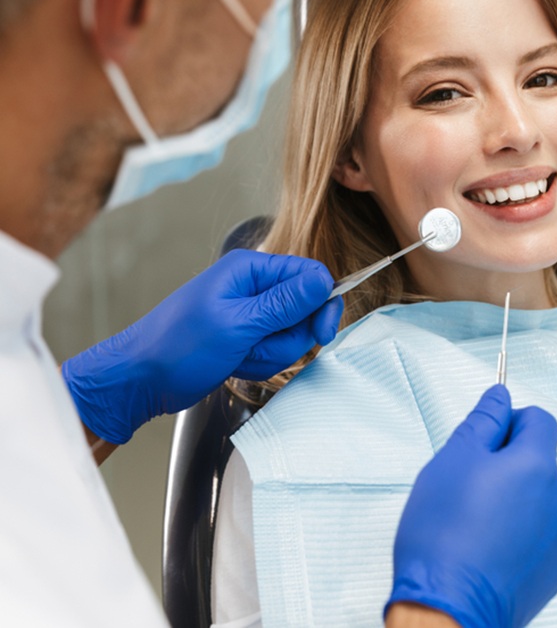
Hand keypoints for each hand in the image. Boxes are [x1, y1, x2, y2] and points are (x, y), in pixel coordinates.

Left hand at [62, 249, 343, 443]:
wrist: (138, 381)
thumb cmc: (176, 348)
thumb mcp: (237, 325)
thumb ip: (284, 304)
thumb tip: (323, 281)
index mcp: (249, 269)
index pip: (310, 275)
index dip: (322, 304)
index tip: (321, 333)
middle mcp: (252, 286)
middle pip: (305, 308)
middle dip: (290, 337)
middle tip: (261, 347)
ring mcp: (249, 313)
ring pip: (292, 334)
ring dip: (272, 354)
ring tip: (240, 356)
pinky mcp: (246, 336)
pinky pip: (274, 349)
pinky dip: (260, 362)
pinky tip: (235, 364)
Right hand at [387, 385, 556, 627]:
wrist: (449, 609)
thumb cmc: (444, 539)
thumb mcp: (452, 460)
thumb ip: (482, 421)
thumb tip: (499, 397)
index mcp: (538, 466)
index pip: (540, 420)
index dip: (510, 421)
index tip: (485, 437)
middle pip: (539, 461)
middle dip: (507, 464)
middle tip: (466, 483)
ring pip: (538, 499)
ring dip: (512, 500)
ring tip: (472, 522)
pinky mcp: (553, 570)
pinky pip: (538, 535)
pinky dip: (516, 534)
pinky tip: (483, 548)